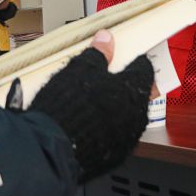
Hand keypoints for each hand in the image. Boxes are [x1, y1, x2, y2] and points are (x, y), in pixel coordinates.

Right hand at [28, 30, 154, 182]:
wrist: (50, 150)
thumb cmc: (67, 107)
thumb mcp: (80, 70)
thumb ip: (98, 54)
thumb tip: (106, 39)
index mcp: (133, 91)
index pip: (144, 69)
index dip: (134, 61)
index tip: (126, 57)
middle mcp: (136, 116)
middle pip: (139, 94)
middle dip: (127, 85)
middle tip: (110, 77)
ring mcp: (127, 139)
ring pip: (129, 116)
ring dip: (118, 107)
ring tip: (97, 100)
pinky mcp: (114, 156)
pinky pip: (116, 135)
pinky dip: (108, 126)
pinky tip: (92, 122)